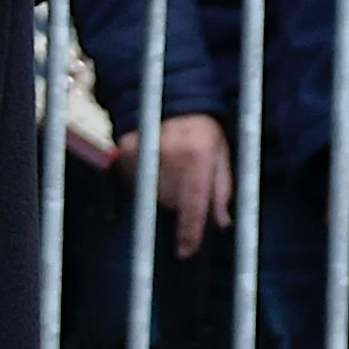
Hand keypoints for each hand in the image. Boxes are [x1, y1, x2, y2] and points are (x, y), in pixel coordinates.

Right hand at [115, 111, 233, 257]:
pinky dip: (144, 179)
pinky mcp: (125, 148)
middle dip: (180, 201)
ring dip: (162, 191)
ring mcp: (145, 151)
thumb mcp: (222, 155)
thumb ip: (222, 189)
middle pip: (171, 202)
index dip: (190, 232)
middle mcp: (170, 155)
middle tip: (185, 180)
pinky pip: (134, 180)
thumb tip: (222, 223)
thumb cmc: (203, 129)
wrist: (172, 96)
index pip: (194, 204)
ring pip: (151, 194)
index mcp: (199, 156)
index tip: (185, 251)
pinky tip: (154, 163)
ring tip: (171, 169)